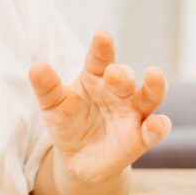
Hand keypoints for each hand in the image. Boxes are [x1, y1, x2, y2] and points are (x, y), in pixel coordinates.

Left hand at [31, 31, 170, 185]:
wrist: (77, 159)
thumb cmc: (68, 123)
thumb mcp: (53, 106)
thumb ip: (47, 87)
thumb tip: (36, 66)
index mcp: (96, 77)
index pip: (100, 58)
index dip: (102, 47)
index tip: (101, 35)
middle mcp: (118, 91)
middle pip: (125, 78)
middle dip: (122, 74)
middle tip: (114, 73)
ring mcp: (132, 113)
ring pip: (150, 96)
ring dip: (155, 86)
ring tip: (154, 75)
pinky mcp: (141, 137)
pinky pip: (154, 130)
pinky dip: (159, 126)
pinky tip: (158, 123)